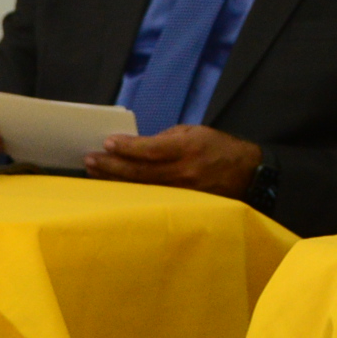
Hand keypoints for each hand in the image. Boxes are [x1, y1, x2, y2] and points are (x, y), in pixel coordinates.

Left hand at [86, 122, 263, 199]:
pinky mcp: (180, 205)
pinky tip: (114, 186)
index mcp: (188, 148)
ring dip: (114, 179)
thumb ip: (167, 138)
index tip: (108, 142)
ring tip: (94, 171)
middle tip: (90, 159)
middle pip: (140, 171)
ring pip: (140, 188)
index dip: (128, 147)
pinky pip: (148, 198)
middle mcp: (183, 172)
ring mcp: (181, 192)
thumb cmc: (220, 148)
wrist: (247, 175)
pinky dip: (129, 191)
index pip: (152, 149)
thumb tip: (140, 146)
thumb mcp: (196, 132)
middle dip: (112, 165)